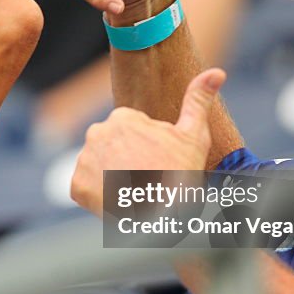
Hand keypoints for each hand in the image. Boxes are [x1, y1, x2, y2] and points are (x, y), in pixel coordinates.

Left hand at [70, 68, 225, 214]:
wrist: (162, 221)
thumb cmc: (181, 178)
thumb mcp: (193, 137)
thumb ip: (198, 100)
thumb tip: (216, 72)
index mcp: (122, 117)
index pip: (130, 131)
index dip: (147, 149)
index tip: (157, 163)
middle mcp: (96, 133)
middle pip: (113, 147)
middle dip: (126, 161)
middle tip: (147, 179)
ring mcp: (84, 160)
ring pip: (99, 166)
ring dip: (111, 177)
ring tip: (133, 191)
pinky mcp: (76, 186)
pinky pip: (86, 188)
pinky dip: (99, 196)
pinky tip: (118, 201)